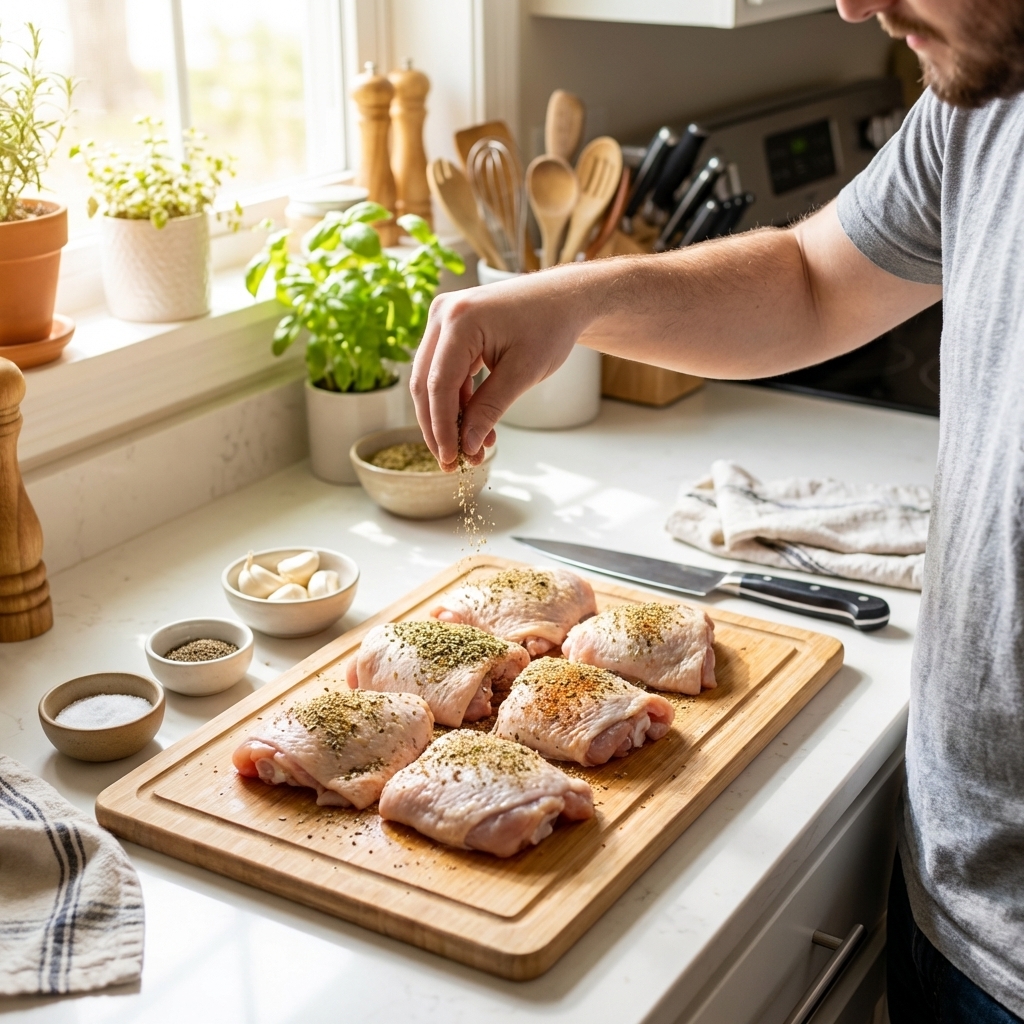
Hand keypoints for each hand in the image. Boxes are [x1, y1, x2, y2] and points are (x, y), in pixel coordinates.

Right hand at [411, 270, 588, 469]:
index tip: (451, 458)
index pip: (439, 385)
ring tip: (471, 447)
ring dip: (447, 416)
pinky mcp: (449, 329)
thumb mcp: (523, 373)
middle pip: (426, 383)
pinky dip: (457, 400)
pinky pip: (444, 370)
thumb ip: (490, 408)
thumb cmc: (549, 327)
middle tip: (451, 461)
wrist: (562, 299)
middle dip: (437, 426)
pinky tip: (474, 425)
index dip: (441, 427)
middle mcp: (443, 314)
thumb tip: (466, 444)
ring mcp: (443, 319)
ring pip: (431, 379)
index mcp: (460, 320)